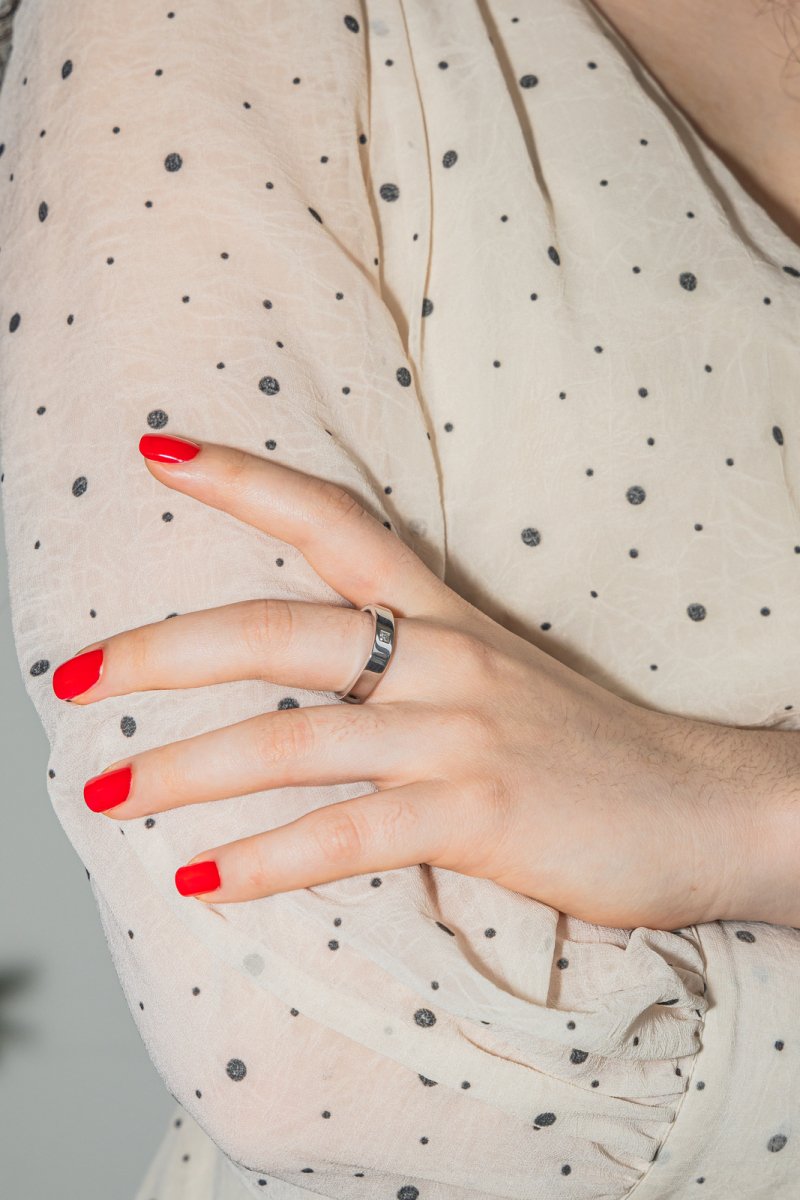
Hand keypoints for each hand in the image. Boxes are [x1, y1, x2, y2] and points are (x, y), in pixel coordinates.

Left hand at [52, 433, 749, 928]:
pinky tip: (203, 882)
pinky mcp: (477, 814)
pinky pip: (346, 834)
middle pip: (273, 630)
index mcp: (445, 616)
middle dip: (159, 652)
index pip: (331, 520)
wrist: (705, 806)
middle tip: (72, 679)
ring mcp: (458, 735)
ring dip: (183, 770)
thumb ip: (416, 670)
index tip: (157, 452)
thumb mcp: (503, 679)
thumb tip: (320, 694)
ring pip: (290, 737)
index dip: (242, 480)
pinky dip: (265, 862)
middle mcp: (443, 659)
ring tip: (105, 798)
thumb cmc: (596, 750)